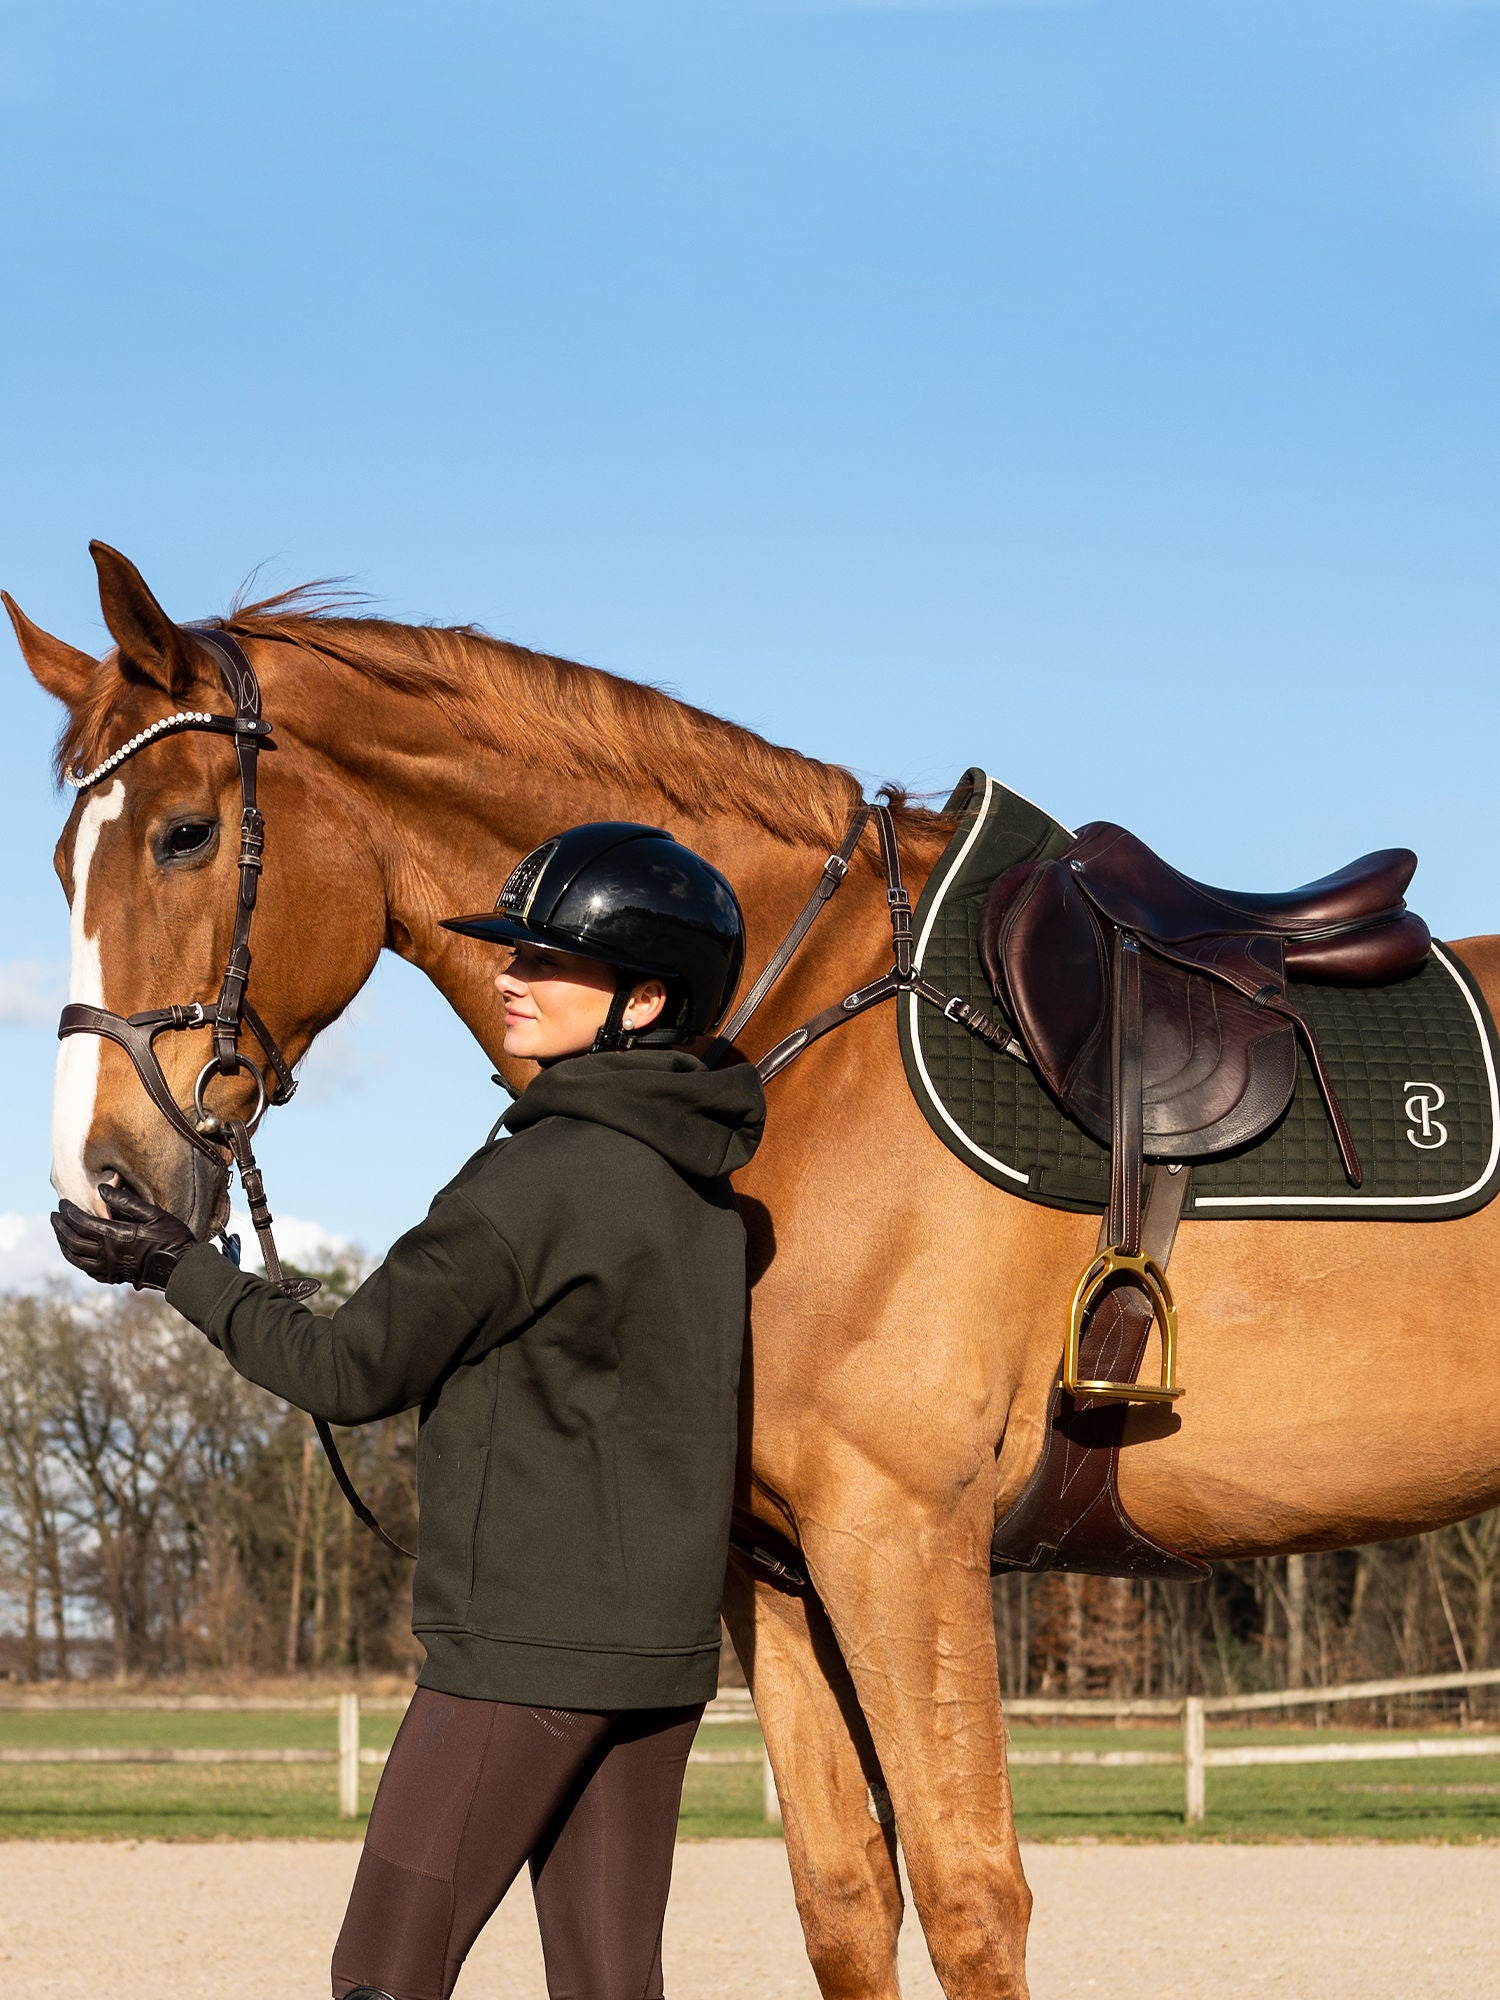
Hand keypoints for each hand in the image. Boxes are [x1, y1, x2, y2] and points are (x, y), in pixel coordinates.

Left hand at [51, 1184, 196, 1291]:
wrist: (181, 1268)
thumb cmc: (171, 1238)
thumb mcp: (153, 1214)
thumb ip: (126, 1201)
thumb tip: (101, 1189)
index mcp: (115, 1236)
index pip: (81, 1222)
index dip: (69, 1212)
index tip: (62, 1203)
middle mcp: (107, 1254)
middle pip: (72, 1239)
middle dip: (60, 1226)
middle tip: (55, 1215)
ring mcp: (108, 1268)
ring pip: (75, 1257)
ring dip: (63, 1243)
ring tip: (60, 1232)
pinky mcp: (113, 1277)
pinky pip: (86, 1269)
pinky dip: (75, 1259)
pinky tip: (75, 1252)